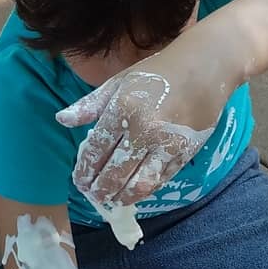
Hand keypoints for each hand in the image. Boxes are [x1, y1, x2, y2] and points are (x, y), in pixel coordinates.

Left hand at [54, 51, 229, 205]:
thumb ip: (90, 104)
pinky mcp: (184, 153)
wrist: (205, 68)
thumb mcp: (119, 82)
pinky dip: (145, 190)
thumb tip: (61, 119)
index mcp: (122, 110)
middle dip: (99, 189)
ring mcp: (166, 145)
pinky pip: (161, 179)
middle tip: (93, 195)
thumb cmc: (158, 72)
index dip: (84, 170)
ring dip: (121, 196)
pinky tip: (135, 191)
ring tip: (112, 200)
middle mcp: (143, 130)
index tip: (79, 180)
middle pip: (114, 173)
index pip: (95, 150)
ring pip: (138, 184)